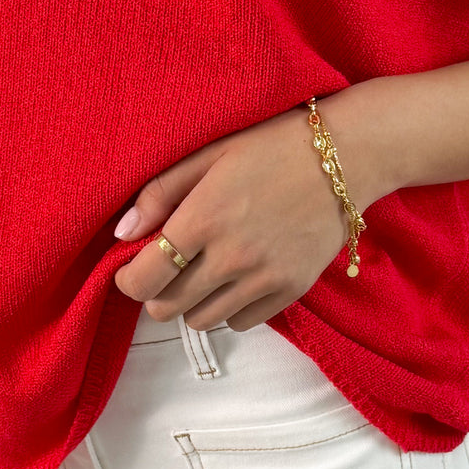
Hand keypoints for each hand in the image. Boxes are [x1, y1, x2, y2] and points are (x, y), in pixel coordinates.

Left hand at [112, 96, 371, 331]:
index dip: (127, 281)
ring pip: (201, 321)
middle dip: (156, 294)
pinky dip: (229, 308)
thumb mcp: (210, 153)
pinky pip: (241, 322)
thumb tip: (122, 233)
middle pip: (167, 309)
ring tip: (203, 273)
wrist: (347, 157)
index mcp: (204, 218)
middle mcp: (232, 256)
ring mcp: (264, 278)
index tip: (131, 270)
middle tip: (167, 270)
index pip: (145, 277)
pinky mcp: (291, 290)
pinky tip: (236, 278)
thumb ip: (160, 192)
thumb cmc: (272, 146)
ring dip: (192, 303)